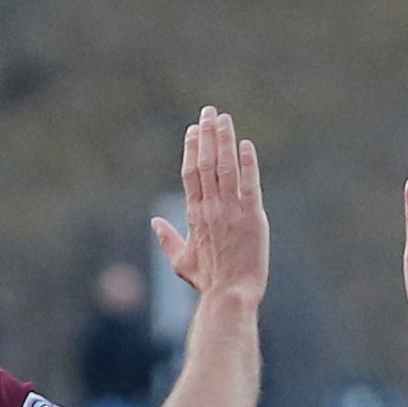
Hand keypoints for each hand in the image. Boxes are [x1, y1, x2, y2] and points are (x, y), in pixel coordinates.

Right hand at [153, 108, 268, 308]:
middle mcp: (211, 208)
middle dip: (207, 135)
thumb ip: (168, 239)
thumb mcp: (181, 262)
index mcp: (194, 215)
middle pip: (206, 163)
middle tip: (209, 111)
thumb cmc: (208, 282)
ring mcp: (231, 211)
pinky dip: (247, 163)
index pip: (190, 174)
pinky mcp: (252, 217)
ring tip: (224, 118)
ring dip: (224, 140)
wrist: (230, 295)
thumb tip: (155, 221)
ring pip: (226, 168)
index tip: (193, 130)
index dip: (192, 149)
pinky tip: (246, 145)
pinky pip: (249, 184)